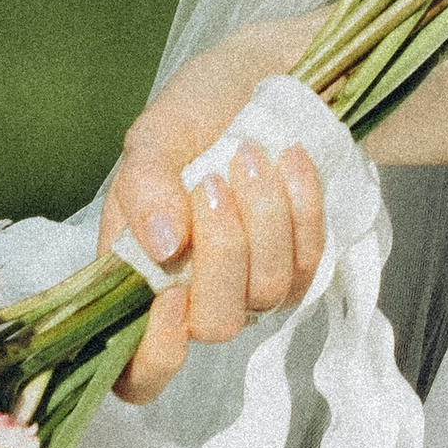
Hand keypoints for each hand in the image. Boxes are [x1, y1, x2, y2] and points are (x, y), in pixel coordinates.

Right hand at [103, 21, 321, 403]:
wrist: (264, 76)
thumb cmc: (197, 111)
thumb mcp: (155, 135)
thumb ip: (142, 185)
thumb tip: (161, 247)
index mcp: (138, 276)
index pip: (139, 371)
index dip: (155, 356)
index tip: (171, 298)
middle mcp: (193, 293)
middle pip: (216, 324)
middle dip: (222, 255)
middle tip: (215, 183)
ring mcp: (252, 282)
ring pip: (269, 292)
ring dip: (264, 221)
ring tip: (252, 156)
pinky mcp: (300, 263)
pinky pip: (310, 262)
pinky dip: (301, 209)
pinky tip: (291, 162)